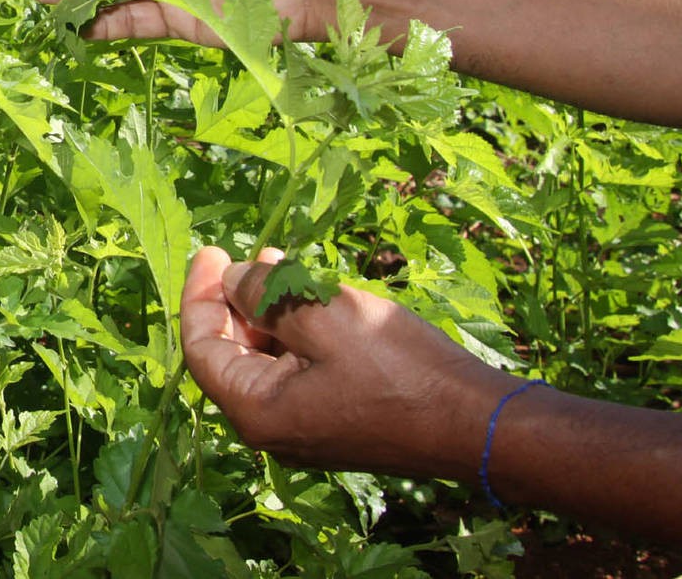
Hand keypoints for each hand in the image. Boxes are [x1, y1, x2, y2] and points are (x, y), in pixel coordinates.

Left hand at [179, 247, 511, 478]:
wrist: (480, 424)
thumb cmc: (399, 368)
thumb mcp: (323, 315)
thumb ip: (265, 294)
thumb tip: (232, 279)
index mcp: (256, 411)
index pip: (200, 347)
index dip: (200, 293)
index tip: (212, 250)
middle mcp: (272, 429)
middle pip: (231, 353)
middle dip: (237, 298)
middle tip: (253, 253)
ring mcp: (306, 430)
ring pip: (267, 359)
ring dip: (270, 311)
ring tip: (284, 265)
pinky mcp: (337, 422)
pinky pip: (298, 372)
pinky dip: (297, 333)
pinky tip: (315, 299)